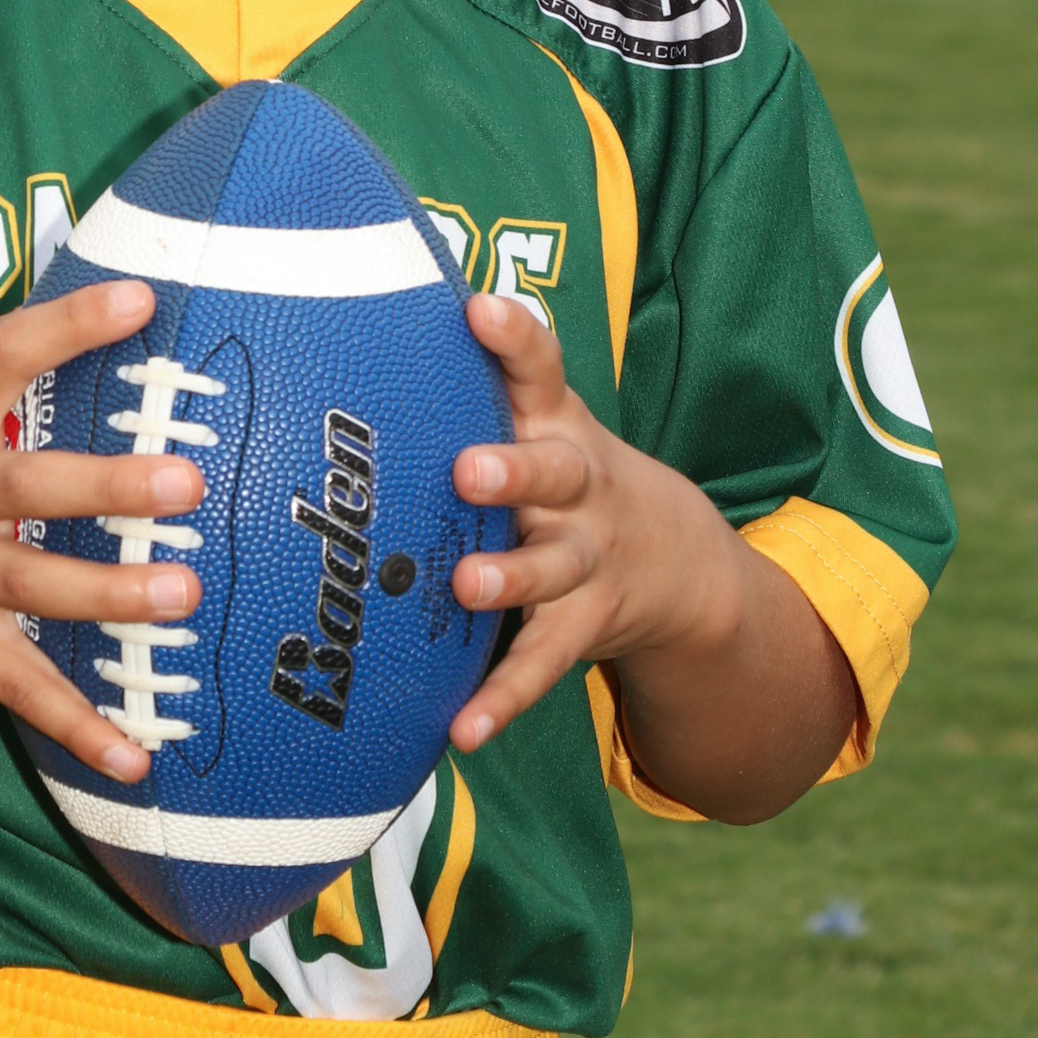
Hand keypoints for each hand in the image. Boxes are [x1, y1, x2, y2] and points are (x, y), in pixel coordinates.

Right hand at [0, 277, 201, 783]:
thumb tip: (94, 307)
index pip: (3, 354)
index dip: (71, 323)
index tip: (139, 299)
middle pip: (29, 487)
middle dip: (109, 488)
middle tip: (185, 483)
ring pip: (33, 586)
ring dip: (110, 595)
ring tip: (182, 594)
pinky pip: (16, 685)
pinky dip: (76, 726)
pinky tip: (135, 755)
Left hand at [441, 294, 855, 817]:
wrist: (676, 558)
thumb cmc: (559, 470)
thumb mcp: (536, 418)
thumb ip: (470, 379)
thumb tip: (361, 312)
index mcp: (555, 424)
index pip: (539, 367)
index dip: (512, 336)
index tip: (478, 307)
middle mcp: (577, 487)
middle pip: (554, 471)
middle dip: (513, 470)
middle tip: (469, 470)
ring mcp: (586, 558)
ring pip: (550, 568)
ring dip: (509, 578)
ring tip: (466, 586)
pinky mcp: (583, 625)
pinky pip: (543, 666)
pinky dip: (503, 700)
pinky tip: (462, 731)